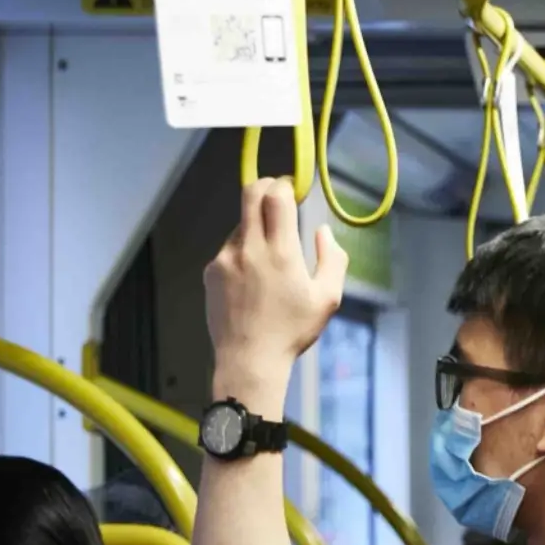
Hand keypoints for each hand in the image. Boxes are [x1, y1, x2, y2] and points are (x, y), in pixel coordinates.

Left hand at [205, 179, 346, 399]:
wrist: (249, 359)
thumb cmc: (292, 331)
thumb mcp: (327, 299)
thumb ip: (332, 259)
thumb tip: (323, 232)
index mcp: (281, 253)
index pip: (276, 196)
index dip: (285, 185)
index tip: (293, 190)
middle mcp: (249, 249)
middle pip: (250, 194)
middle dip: (265, 186)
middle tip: (278, 195)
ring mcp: (225, 258)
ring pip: (240, 223)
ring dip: (256, 226)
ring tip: (270, 257)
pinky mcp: (211, 271)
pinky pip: (229, 248)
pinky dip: (243, 251)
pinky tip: (253, 279)